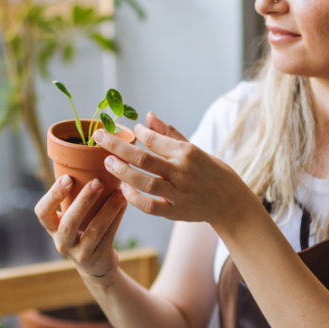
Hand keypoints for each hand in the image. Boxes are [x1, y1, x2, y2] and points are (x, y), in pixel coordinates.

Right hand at [34, 174, 126, 277]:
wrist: (97, 265)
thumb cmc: (83, 230)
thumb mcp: (73, 217)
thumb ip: (75, 197)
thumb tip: (91, 160)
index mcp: (52, 227)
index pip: (42, 212)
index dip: (53, 196)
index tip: (67, 179)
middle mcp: (62, 242)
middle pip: (69, 222)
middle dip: (84, 201)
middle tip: (97, 182)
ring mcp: (79, 253)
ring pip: (94, 230)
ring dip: (108, 208)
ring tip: (119, 192)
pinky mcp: (98, 258)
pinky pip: (109, 235)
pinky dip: (117, 217)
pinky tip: (124, 202)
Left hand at [94, 112, 251, 225]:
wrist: (229, 201)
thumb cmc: (210, 171)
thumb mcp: (194, 148)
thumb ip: (168, 133)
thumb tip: (147, 115)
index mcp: (188, 153)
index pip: (155, 140)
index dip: (138, 133)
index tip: (130, 129)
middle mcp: (182, 172)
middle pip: (143, 159)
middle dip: (117, 147)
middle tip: (99, 137)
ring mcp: (178, 194)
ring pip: (144, 183)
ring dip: (122, 172)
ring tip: (107, 163)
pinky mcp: (175, 212)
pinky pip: (149, 206)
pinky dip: (134, 198)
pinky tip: (123, 188)